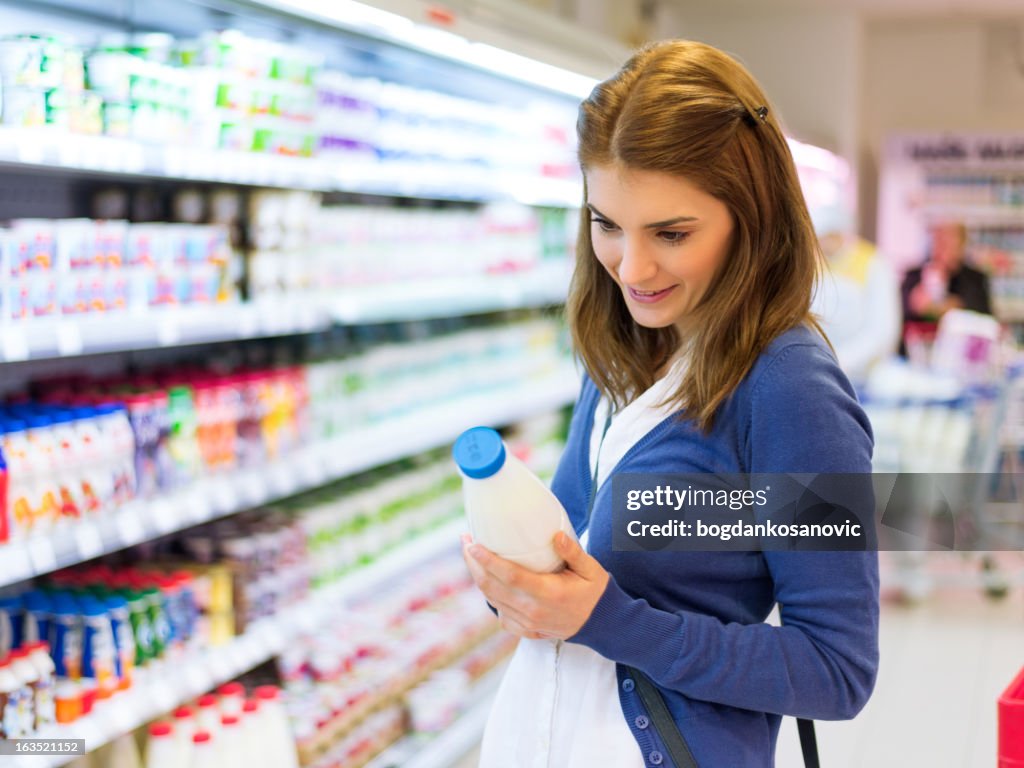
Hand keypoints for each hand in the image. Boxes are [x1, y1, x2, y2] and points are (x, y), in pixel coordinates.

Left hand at [461, 531, 609, 640]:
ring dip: (478, 577)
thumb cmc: (595, 592)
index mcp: (547, 593)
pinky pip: (500, 614)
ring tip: (472, 557)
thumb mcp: (590, 569)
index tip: (473, 544)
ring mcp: (528, 623)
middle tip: (466, 542)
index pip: (508, 575)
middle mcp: (532, 610)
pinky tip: (490, 582)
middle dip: (473, 564)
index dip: (487, 560)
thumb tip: (555, 534)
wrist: (602, 625)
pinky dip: (491, 597)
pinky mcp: (526, 630)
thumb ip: (573, 551)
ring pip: (492, 600)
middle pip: (491, 587)